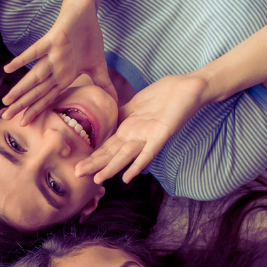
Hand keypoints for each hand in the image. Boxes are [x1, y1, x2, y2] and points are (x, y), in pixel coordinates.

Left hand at [0, 0, 118, 123]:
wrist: (85, 13)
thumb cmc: (88, 39)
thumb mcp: (98, 66)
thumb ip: (103, 85)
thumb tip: (116, 102)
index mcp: (64, 76)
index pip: (48, 97)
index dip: (36, 110)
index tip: (23, 123)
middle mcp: (55, 69)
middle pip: (37, 91)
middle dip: (22, 105)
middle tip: (5, 118)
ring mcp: (53, 56)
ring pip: (34, 76)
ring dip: (20, 89)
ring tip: (6, 101)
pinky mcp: (52, 40)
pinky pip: (35, 52)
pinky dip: (22, 59)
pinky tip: (7, 69)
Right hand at [74, 73, 207, 184]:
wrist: (189, 87)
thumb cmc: (164, 95)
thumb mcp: (136, 104)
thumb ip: (121, 114)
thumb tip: (104, 117)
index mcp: (129, 129)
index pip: (107, 146)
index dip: (92, 156)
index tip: (76, 165)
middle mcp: (137, 137)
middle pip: (112, 153)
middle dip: (95, 164)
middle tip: (77, 175)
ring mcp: (149, 137)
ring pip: (125, 155)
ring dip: (111, 168)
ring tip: (97, 180)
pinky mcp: (162, 134)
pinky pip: (149, 152)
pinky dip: (138, 164)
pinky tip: (128, 177)